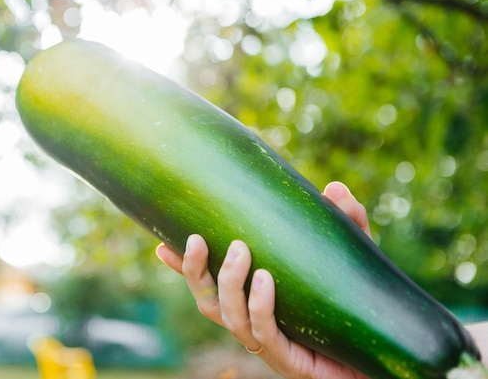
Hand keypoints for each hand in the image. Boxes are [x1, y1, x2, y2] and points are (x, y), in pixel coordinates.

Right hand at [156, 181, 369, 378]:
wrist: (388, 352)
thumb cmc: (360, 303)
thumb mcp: (351, 254)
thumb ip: (344, 221)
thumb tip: (332, 188)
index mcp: (255, 300)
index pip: (210, 284)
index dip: (184, 268)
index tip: (161, 244)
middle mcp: (254, 322)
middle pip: (208, 302)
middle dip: (195, 272)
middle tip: (198, 239)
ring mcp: (270, 344)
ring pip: (229, 318)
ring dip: (228, 283)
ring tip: (241, 251)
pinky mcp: (290, 360)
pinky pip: (264, 334)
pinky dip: (259, 305)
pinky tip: (267, 280)